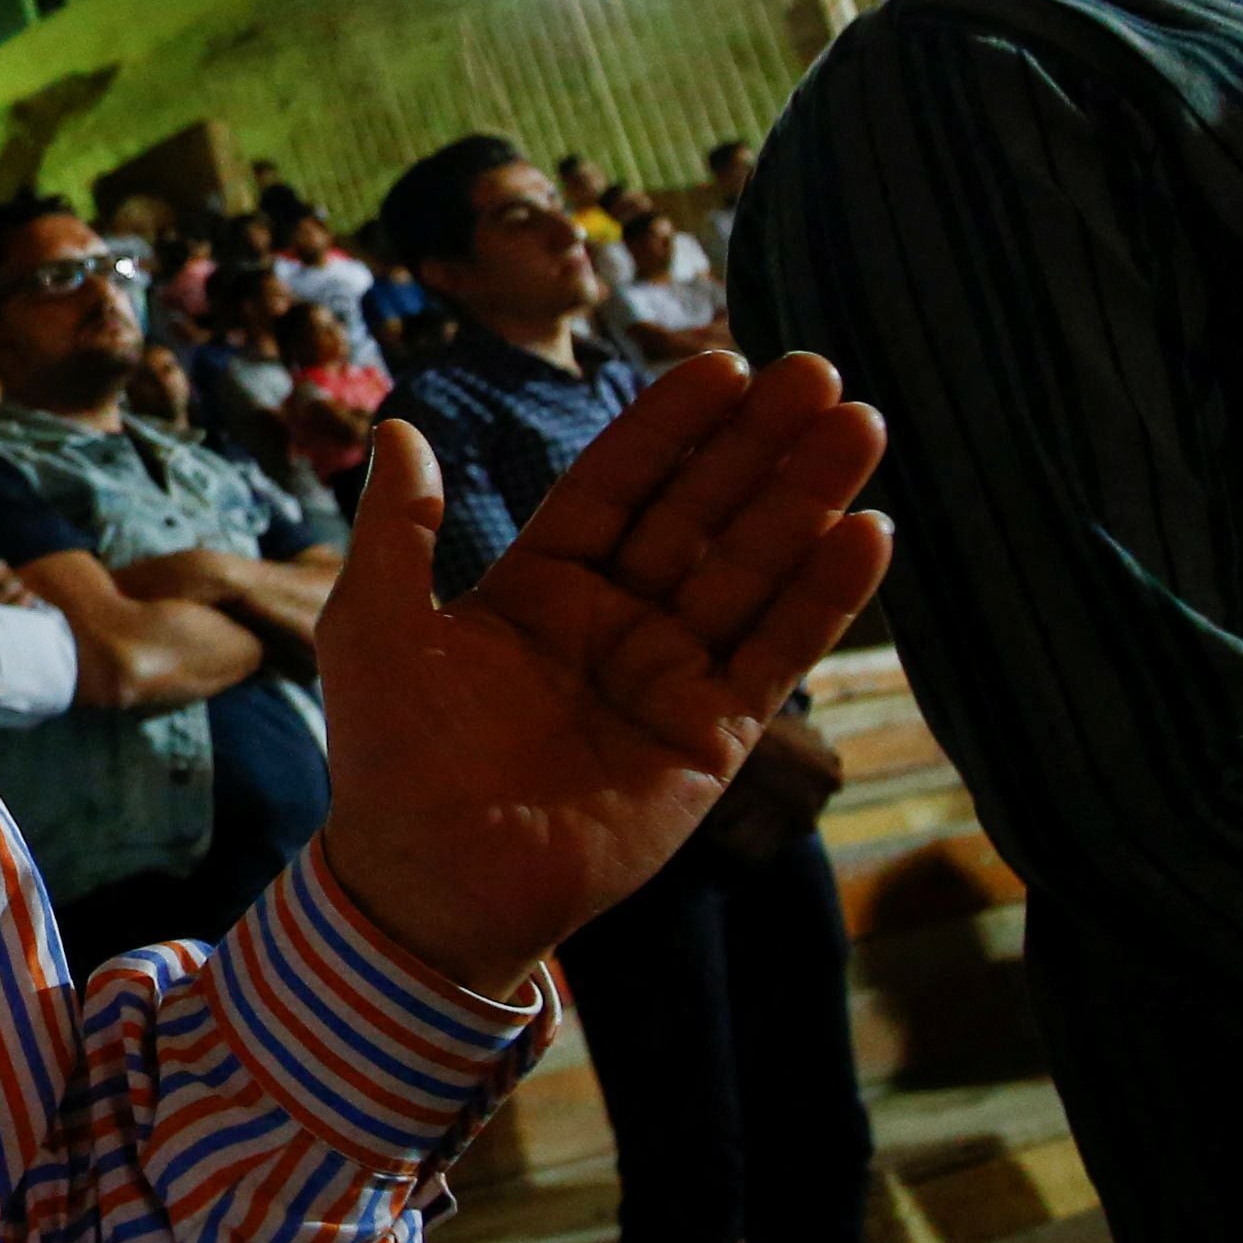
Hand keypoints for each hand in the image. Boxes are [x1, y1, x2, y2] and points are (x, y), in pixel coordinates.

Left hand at [314, 354, 888, 990]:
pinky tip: (866, 531)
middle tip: (816, 373)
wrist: (432, 881)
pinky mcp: (711, 736)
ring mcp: (669, 676)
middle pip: (699, 513)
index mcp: (542, 588)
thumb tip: (400, 428)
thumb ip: (398, 529)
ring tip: (859, 423)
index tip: (724, 362)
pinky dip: (822, 596)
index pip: (617, 485)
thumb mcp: (376, 625)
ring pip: (750, 570)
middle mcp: (615, 622)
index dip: (668, 427)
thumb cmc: (393, 755)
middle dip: (757, 444)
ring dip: (806, 498)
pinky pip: (775, 653)